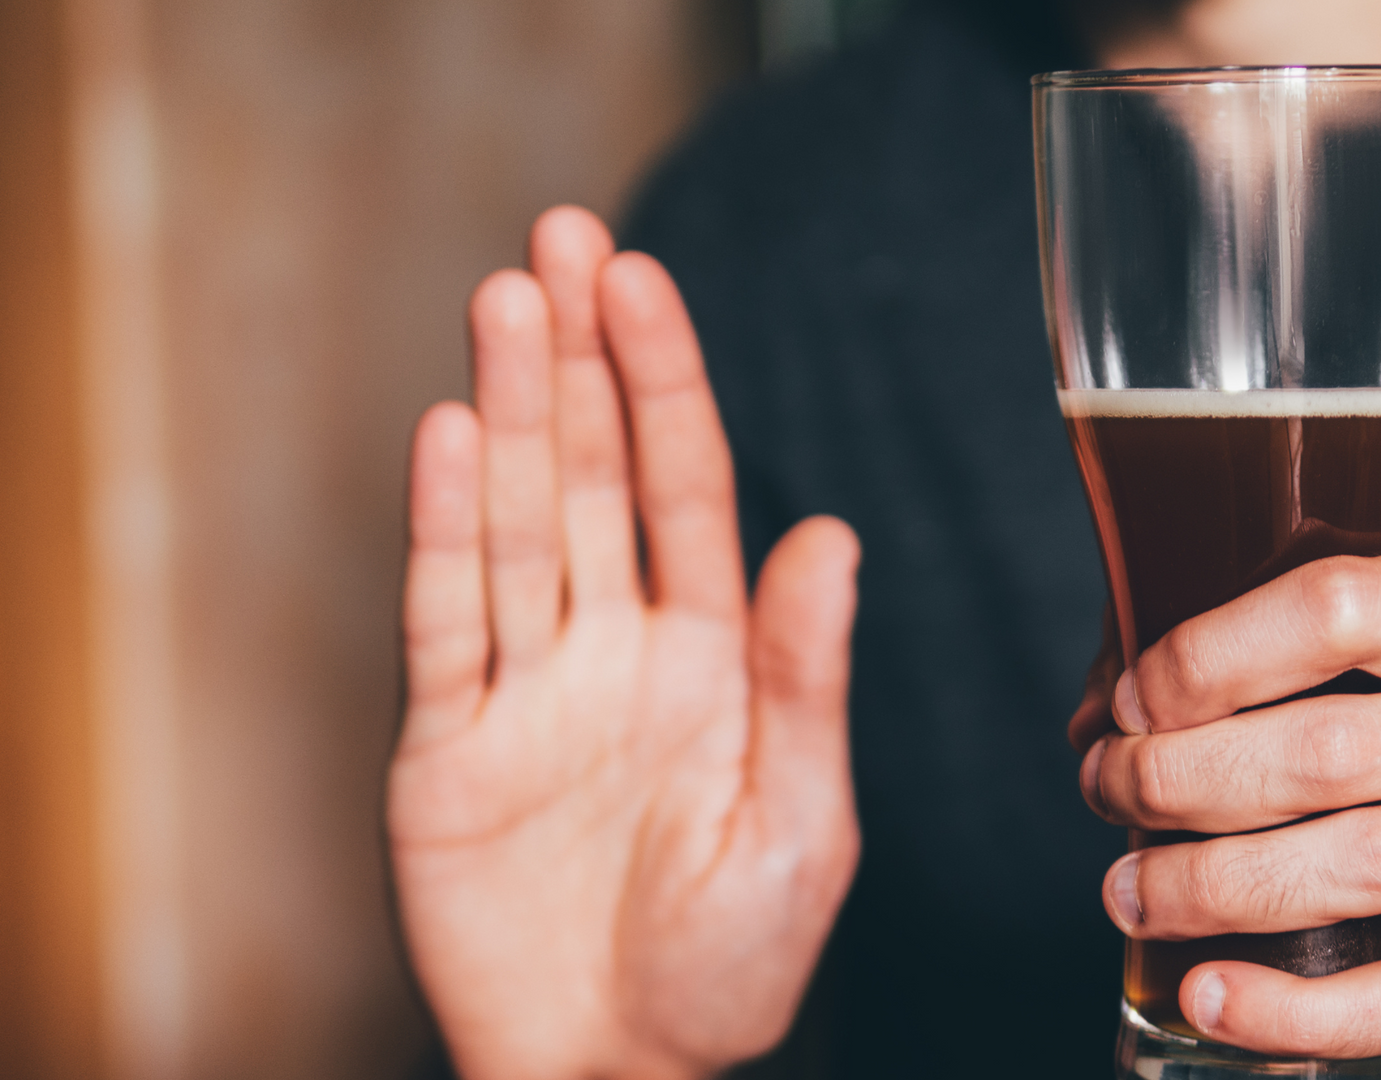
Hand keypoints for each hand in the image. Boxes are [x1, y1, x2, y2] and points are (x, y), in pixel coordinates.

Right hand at [389, 208, 860, 1079]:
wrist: (624, 1063)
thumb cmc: (733, 961)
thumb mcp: (800, 819)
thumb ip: (803, 676)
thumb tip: (829, 534)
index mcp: (710, 654)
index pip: (686, 488)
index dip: (664, 381)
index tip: (639, 280)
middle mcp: (615, 647)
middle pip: (592, 478)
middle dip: (578, 360)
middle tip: (559, 240)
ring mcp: (529, 689)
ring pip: (516, 524)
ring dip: (509, 414)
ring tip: (503, 303)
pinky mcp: (448, 747)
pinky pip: (446, 624)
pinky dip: (442, 533)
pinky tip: (449, 441)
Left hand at [1074, 545, 1380, 1057]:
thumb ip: (1292, 636)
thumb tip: (1101, 707)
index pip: (1336, 608)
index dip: (1207, 658)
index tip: (1134, 699)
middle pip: (1326, 752)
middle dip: (1179, 780)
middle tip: (1109, 789)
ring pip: (1358, 868)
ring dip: (1211, 886)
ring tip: (1130, 889)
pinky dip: (1300, 1011)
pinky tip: (1211, 993)